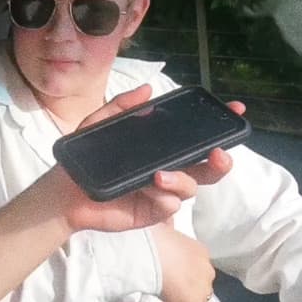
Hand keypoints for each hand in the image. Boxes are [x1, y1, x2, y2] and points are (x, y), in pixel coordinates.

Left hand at [45, 85, 234, 234]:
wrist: (65, 191)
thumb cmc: (85, 157)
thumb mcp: (100, 123)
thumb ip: (122, 106)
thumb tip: (148, 90)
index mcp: (162, 147)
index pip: (198, 136)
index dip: (221, 126)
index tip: (236, 110)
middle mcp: (169, 168)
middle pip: (208, 167)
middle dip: (221, 160)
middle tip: (220, 153)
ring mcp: (163, 191)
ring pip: (191, 186)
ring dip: (182, 179)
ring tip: (160, 174)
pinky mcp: (153, 211)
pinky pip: (170, 204)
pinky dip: (163, 195)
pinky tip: (148, 188)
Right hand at [149, 220, 214, 301]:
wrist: (155, 253)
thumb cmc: (154, 239)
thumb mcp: (161, 232)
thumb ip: (166, 234)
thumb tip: (164, 226)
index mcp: (199, 251)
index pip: (195, 271)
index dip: (181, 280)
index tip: (166, 283)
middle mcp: (206, 270)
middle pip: (197, 289)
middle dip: (181, 296)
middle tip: (163, 300)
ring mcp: (202, 289)